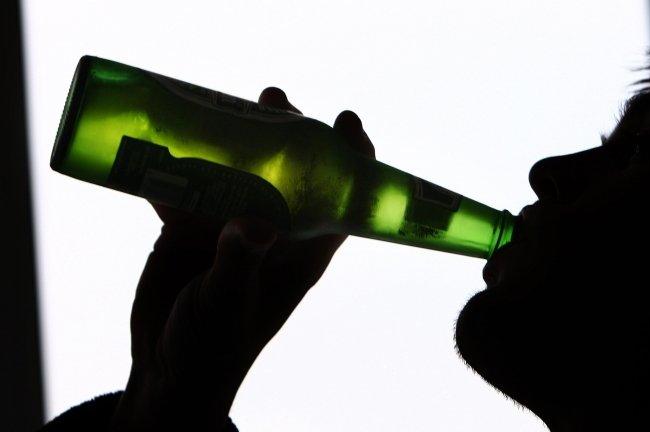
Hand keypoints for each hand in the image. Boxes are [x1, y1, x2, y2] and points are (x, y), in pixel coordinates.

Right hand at [111, 88, 374, 430]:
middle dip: (286, 130)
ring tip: (221, 104)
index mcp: (303, 250)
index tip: (346, 120)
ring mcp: (232, 226)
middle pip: (290, 170)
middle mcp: (274, 230)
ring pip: (241, 169)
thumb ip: (241, 263)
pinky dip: (177, 163)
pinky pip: (188, 185)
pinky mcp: (192, 227)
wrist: (166, 368)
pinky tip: (165, 139)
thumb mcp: (230, 305)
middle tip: (273, 98)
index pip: (341, 198)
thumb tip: (257, 223)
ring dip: (233, 137)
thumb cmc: (213, 347)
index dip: (351, 158)